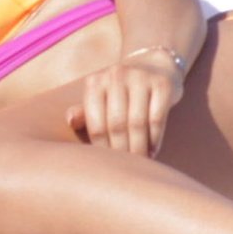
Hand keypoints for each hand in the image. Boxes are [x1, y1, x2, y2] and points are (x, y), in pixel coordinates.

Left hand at [65, 48, 184, 156]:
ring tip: (140, 162)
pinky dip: (155, 139)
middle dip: (121, 150)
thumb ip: (85, 112)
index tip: (108, 165)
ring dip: (139, 147)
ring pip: (137, 123)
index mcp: (94, 81)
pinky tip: (153, 150)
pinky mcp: (162, 83)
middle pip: (116, 124)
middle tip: (126, 167)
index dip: (102, 148)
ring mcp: (140, 77)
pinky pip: (157, 118)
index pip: (95, 123)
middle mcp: (115, 75)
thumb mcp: (100, 98)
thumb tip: (70, 120)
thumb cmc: (120, 91)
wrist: (153, 66)